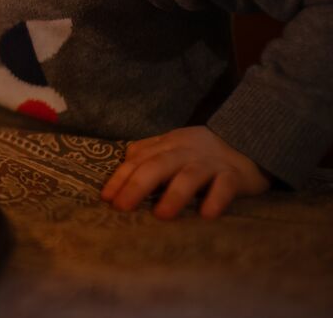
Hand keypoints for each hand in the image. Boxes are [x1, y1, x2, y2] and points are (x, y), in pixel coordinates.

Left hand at [101, 126, 269, 219]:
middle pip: (158, 165)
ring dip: (174, 195)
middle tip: (122, 208)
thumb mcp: (171, 147)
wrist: (247, 139)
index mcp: (166, 144)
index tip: (106, 198)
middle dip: (137, 186)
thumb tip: (118, 173)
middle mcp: (185, 152)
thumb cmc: (200, 151)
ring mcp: (210, 163)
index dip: (121, 178)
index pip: (138, 160)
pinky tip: (207, 215)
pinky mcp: (236, 175)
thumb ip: (146, 154)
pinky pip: (225, 186)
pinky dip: (216, 199)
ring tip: (161, 216)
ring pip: (190, 175)